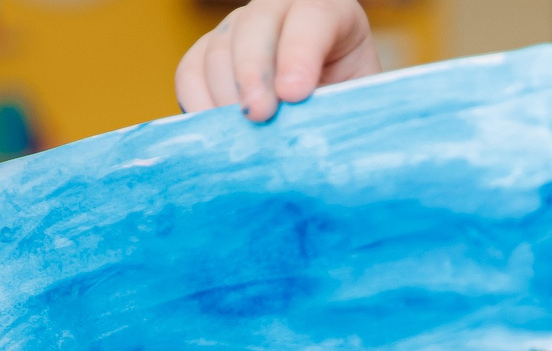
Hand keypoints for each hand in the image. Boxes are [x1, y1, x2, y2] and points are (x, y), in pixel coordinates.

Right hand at [175, 0, 377, 120]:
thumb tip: (315, 135)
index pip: (313, 14)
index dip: (300, 52)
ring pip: (218, 48)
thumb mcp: (361, 106)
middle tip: (258, 115)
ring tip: (242, 135)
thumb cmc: (350, 113)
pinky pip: (190, 71)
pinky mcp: (210, 55)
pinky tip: (216, 133)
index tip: (295, 94)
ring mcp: (240, 30)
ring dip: (225, 95)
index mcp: (330, 12)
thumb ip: (345, 109)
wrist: (328, 122)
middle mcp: (280, 11)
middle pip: (255, 25)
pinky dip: (197, 102)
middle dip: (253, 72)